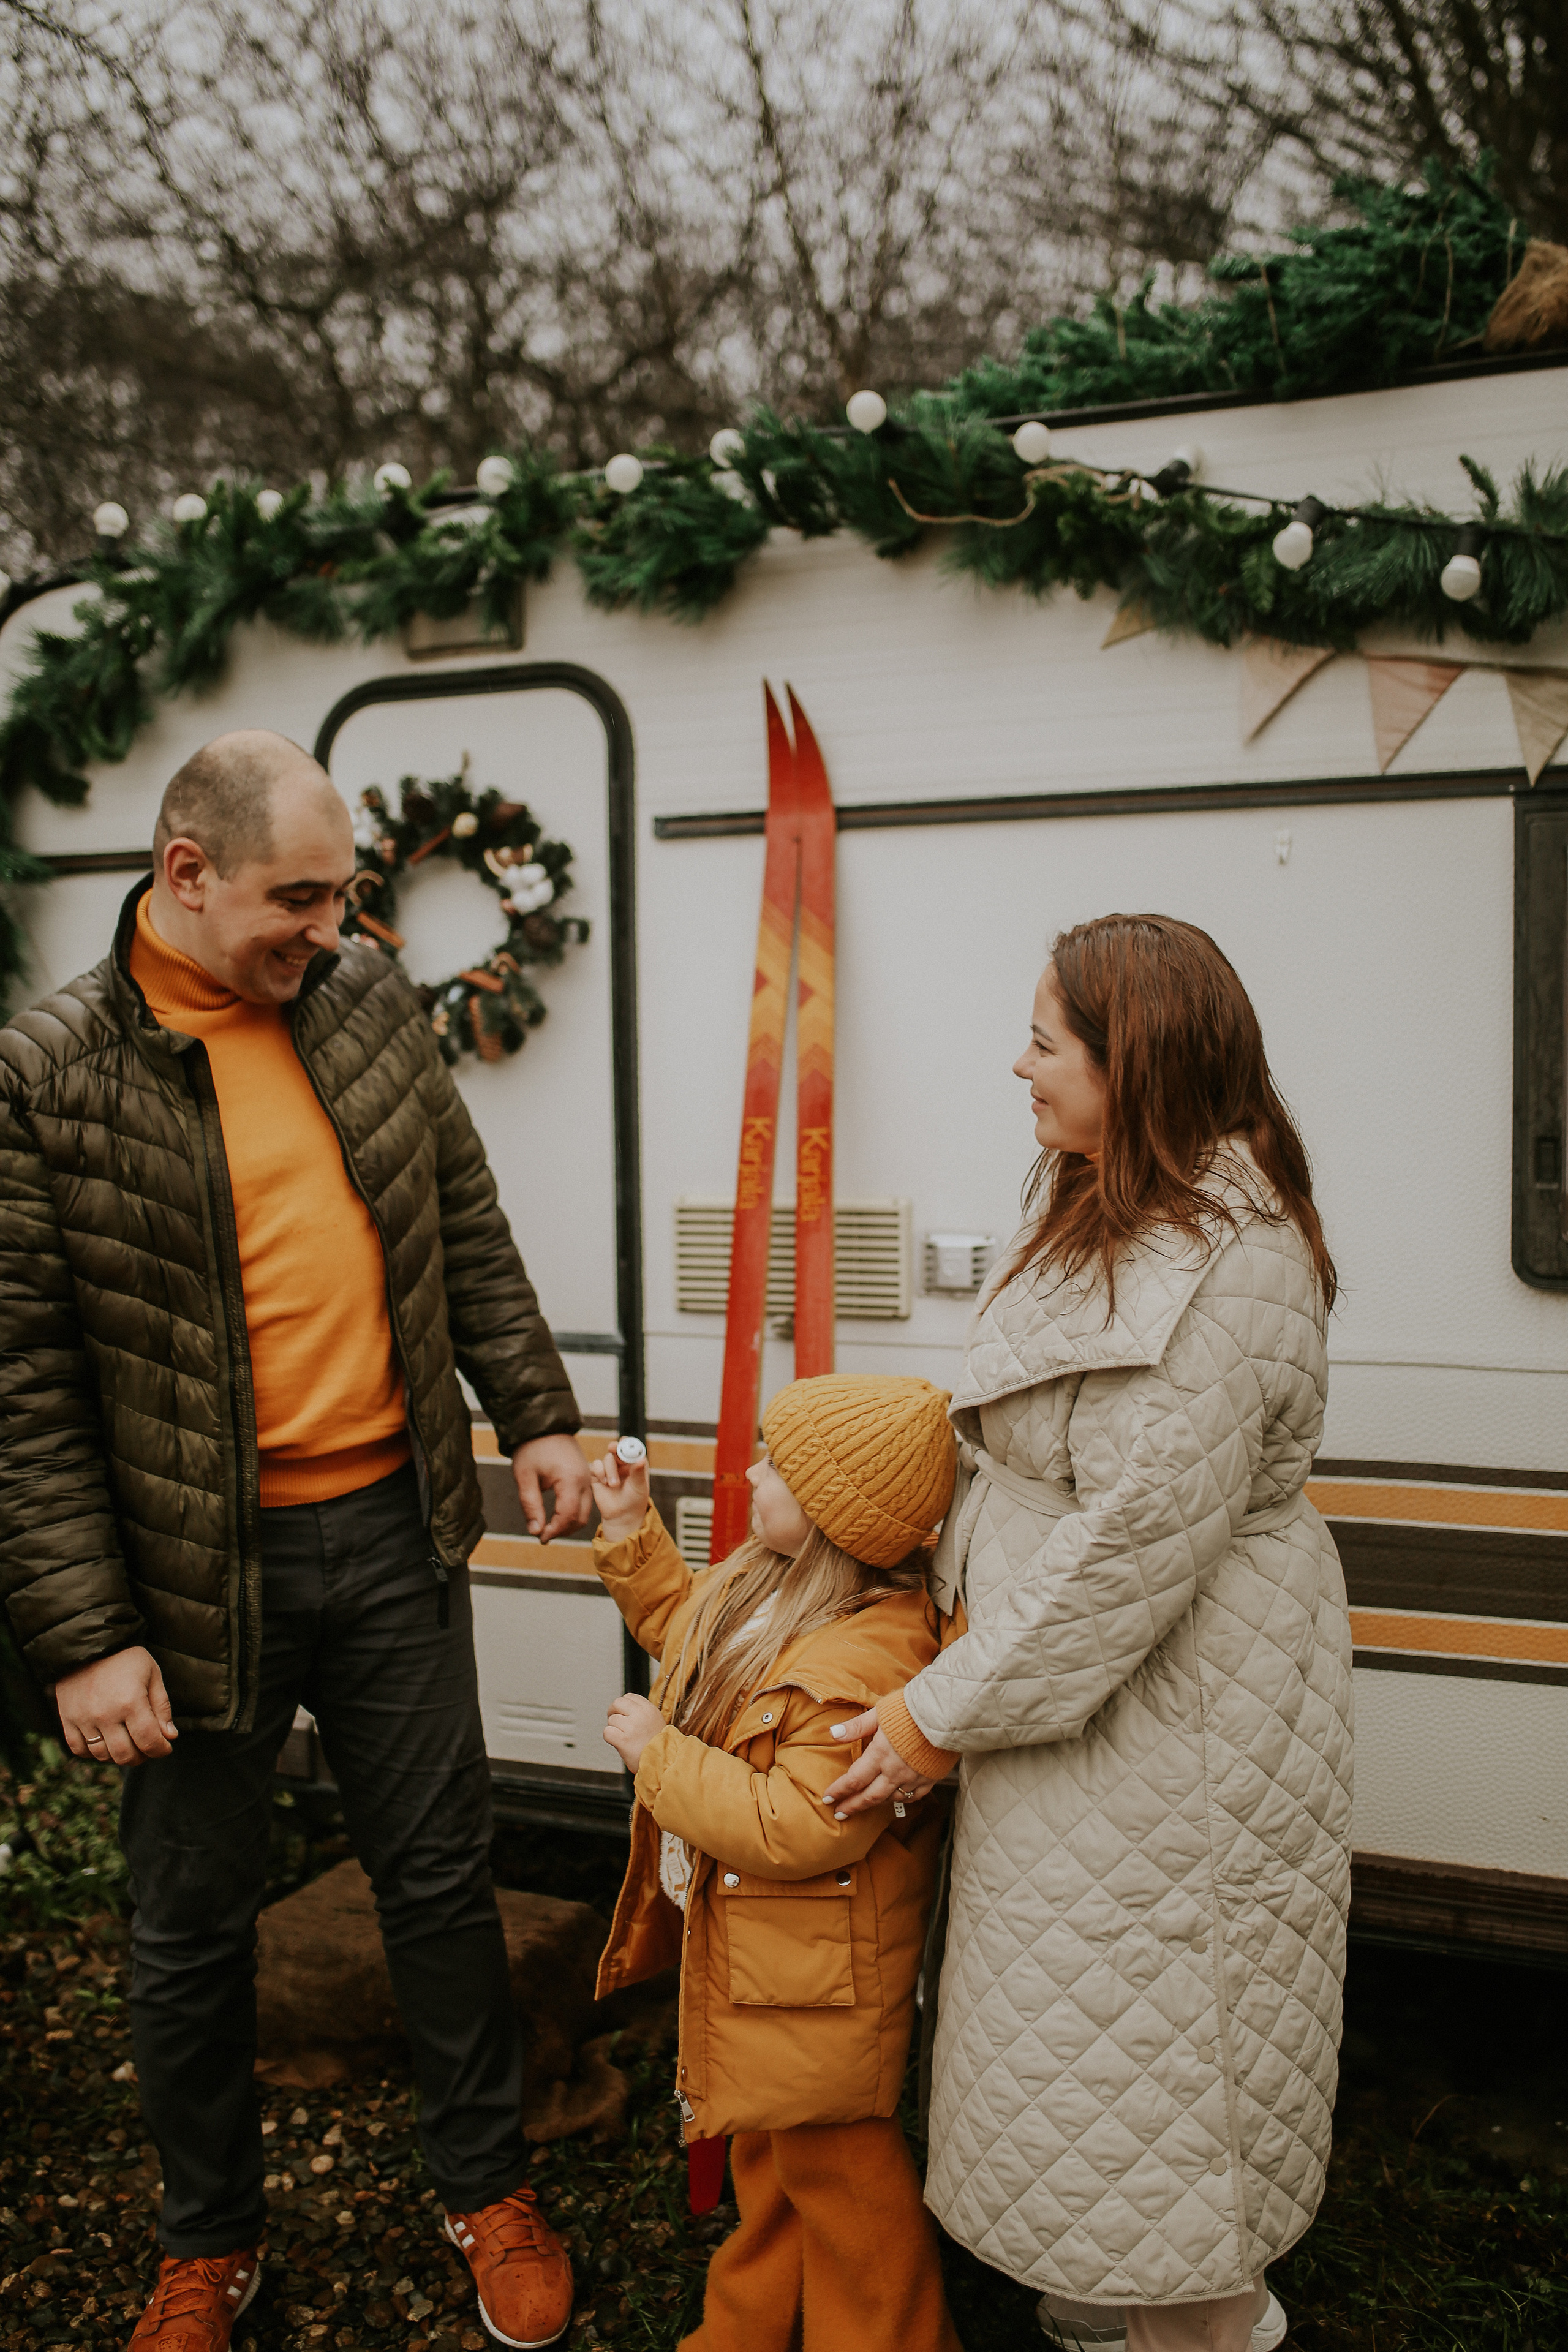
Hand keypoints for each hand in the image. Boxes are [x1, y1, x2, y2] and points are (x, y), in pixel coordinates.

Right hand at [54, 1647, 176, 1767]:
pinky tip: (106, 1743)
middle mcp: (105, 1714)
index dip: (161, 1750)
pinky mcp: (67, 1719)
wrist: (88, 1644)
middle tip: (148, 1748)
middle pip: (125, 1755)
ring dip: (119, 1756)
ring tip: (129, 1744)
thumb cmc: (125, 1658)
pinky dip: (93, 1753)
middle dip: (142, 1756)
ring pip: (102, 1755)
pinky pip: (79, 1749)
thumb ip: (162, 1707)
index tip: (165, 1747)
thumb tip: (169, 1737)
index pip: (149, 1742)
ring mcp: (83, 1718)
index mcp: (131, 1702)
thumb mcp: (152, 1674)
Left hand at [512, 1433, 593, 1541]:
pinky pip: (585, 1501)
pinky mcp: (586, 1476)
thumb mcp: (525, 1477)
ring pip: (585, 1511)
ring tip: (548, 1527)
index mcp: (571, 1480)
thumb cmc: (532, 1448)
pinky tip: (556, 1515)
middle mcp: (585, 1480)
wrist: (545, 1424)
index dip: (554, 1531)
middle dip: (563, 1531)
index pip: (568, 1516)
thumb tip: (535, 1532)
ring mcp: (588, 1477)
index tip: (539, 1537)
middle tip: (543, 1535)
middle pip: (581, 1518)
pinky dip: (573, 1512)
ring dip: (569, 1523)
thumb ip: (531, 1505)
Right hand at [586, 1441, 650, 1540]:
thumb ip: (638, 1472)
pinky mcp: (598, 1475)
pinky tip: (604, 1482)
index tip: (624, 1441)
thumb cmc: (634, 1501)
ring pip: (607, 1458)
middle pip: (617, 1449)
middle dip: (615, 1447)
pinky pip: (596, 1466)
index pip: (632, 1448)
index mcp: (635, 1464)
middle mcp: (622, 1464)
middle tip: (613, 1447)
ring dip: (610, 1469)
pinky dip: (599, 1471)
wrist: (621, 1516)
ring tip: (614, 1485)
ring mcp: (610, 1469)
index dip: (628, 1443)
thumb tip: (641, 1459)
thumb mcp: (639, 1486)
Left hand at [604, 1690, 665, 1773]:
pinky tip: (619, 1743)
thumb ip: (641, 1713)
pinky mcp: (624, 1740)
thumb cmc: (658, 1746)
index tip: (623, 1713)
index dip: (623, 1706)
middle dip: (613, 1712)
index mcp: (649, 1709)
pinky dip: (610, 1738)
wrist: (663, 1763)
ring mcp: (632, 1726)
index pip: (629, 1696)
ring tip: (625, 1738)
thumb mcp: (656, 1722)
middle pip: (617, 1703)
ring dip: (614, 1729)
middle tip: (616, 1723)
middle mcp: (641, 1715)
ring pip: (611, 1720)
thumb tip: (624, 1708)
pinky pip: (607, 1732)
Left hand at [823, 1707, 935, 1819]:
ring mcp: (914, 1777)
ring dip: (875, 1804)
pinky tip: (895, 1798)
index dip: (839, 1791)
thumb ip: (857, 1727)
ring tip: (864, 1805)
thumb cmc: (909, 1709)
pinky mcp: (930, 1778)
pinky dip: (901, 1799)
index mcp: (880, 1755)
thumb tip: (833, 1733)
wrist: (945, 1712)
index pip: (854, 1780)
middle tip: (839, 1813)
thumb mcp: (879, 1713)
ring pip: (890, 1798)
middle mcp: (895, 1771)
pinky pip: (913, 1796)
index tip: (827, 1799)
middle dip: (852, 1806)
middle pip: (870, 1796)